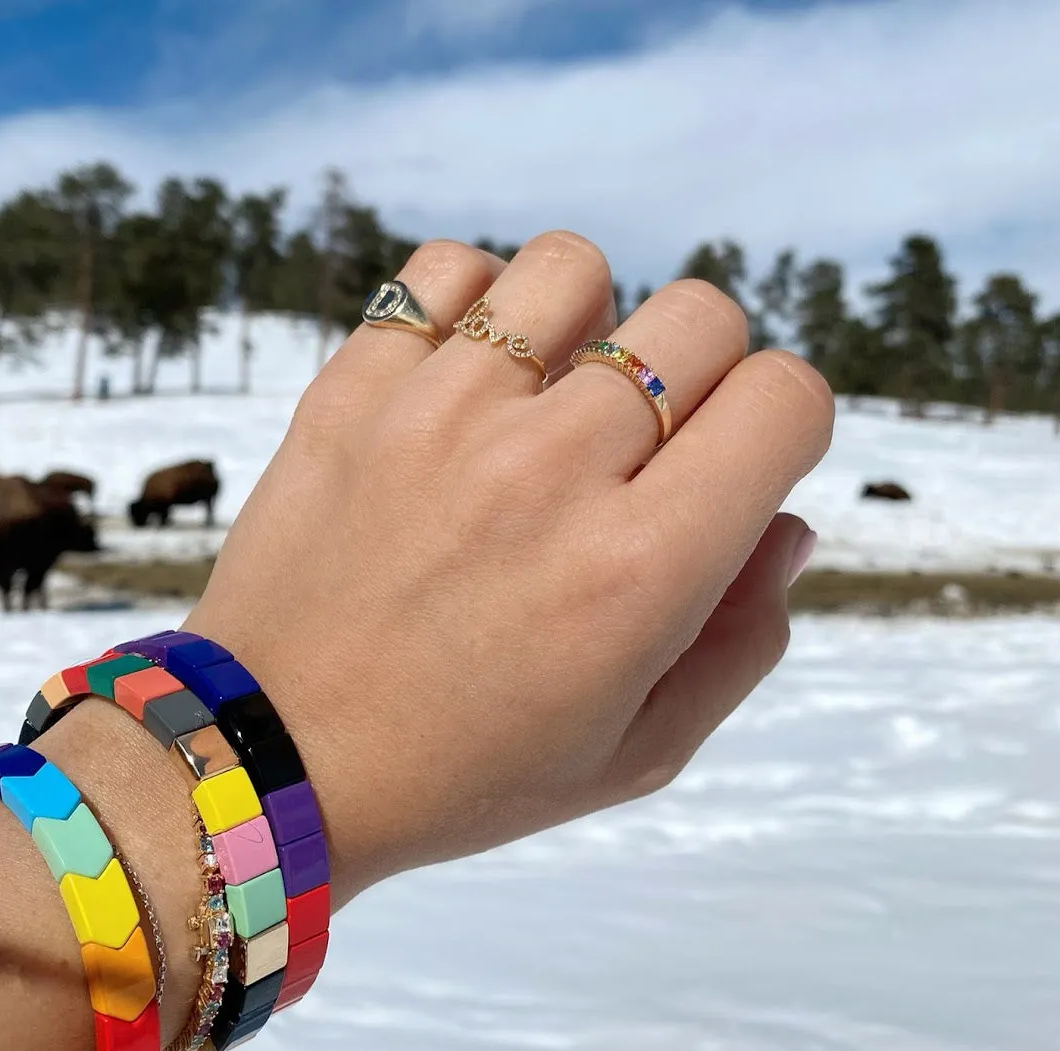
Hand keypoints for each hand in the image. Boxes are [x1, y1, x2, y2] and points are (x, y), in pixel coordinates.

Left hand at [187, 232, 832, 904]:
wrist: (275, 760)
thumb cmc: (466, 772)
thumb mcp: (636, 752)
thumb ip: (742, 641)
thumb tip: (785, 522)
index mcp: (641, 569)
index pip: (784, 399)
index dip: (781, 424)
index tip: (734, 465)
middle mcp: (551, 469)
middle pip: (699, 318)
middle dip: (703, 373)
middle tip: (640, 448)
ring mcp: (443, 414)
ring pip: (575, 269)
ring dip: (590, 325)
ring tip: (549, 401)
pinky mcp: (353, 389)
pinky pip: (448, 270)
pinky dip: (477, 307)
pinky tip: (468, 381)